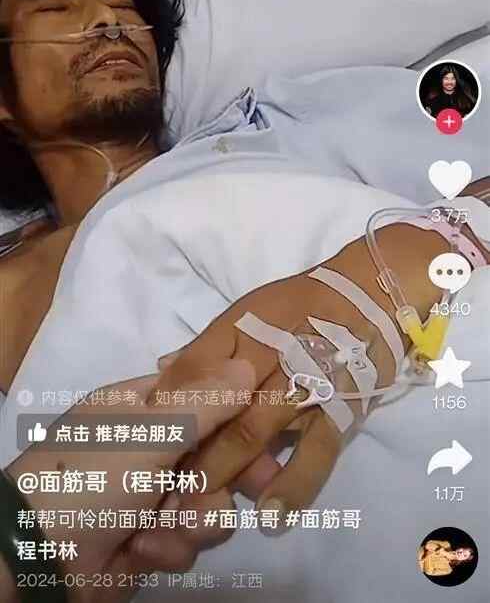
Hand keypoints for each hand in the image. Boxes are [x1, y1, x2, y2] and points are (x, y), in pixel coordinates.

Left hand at [6, 358, 254, 602]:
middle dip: (226, 475)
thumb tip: (247, 366)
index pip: (203, 397)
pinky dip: (169, 545)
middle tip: (258, 486)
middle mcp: (149, 446)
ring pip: (208, 500)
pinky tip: (142, 549)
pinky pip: (186, 537)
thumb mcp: (148, 433)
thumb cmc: (92, 478)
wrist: (37, 561)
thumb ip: (203, 403)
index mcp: (141, 407)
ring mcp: (149, 493)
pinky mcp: (150, 537)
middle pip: (215, 452)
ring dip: (195, 518)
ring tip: (170, 525)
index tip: (271, 426)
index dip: (238, 412)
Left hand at [148, 224, 440, 530]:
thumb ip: (204, 349)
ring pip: (253, 433)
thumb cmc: (300, 304)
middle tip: (161, 490)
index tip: (143, 443)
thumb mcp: (245, 314)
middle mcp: (265, 354)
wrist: (371, 295)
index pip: (191, 368)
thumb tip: (161, 372)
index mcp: (238, 329)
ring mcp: (301, 383)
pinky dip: (292, 485)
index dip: (166, 408)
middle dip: (186, 448)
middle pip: (215, 406)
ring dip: (226, 473)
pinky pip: (314, 454)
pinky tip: (270, 515)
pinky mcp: (338, 410)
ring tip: (201, 512)